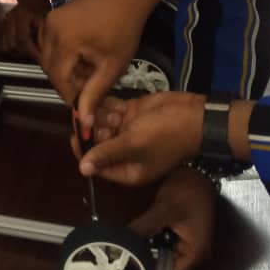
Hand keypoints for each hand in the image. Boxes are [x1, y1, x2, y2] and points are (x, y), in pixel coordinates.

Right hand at [2, 0, 50, 57]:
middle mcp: (11, 19)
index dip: (31, 51)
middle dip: (24, 53)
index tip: (40, 58)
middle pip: (12, 44)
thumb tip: (44, 52)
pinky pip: (2, 42)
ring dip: (16, 52)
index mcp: (22, 15)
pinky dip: (11, 48)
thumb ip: (43, 34)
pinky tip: (20, 47)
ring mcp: (5, 22)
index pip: (23, 38)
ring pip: (5, 46)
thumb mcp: (45, 18)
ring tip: (28, 51)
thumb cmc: (40, 6)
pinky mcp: (3, 25)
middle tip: (35, 55)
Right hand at [38, 0, 175, 126]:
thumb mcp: (113, 64)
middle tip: (89, 89)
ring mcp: (50, 20)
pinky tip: (84, 57)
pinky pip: (52, 43)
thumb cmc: (124, 28)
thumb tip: (84, 120)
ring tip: (90, 71)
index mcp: (64, 40)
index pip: (58, 79)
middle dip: (67, 83)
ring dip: (65, 69)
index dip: (70, 96)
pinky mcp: (53, 16)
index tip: (86, 105)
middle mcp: (50, 29)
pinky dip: (64, 55)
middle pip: (50, 68)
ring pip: (49, 57)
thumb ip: (95, 92)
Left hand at [76, 92, 204, 185]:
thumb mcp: (134, 145)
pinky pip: (111, 110)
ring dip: (100, 116)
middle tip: (92, 117)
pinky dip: (107, 105)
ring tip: (108, 110)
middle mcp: (124, 153)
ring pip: (102, 124)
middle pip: (97, 143)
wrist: (193, 114)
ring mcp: (127, 132)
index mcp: (126, 169)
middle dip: (92, 130)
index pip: (96, 164)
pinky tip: (107, 99)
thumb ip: (107, 154)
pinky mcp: (131, 114)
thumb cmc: (165, 135)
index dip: (84, 150)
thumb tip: (82, 169)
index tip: (76, 134)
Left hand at [128, 166, 216, 269]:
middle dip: (144, 262)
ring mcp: (185, 242)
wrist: (199, 172)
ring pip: (161, 253)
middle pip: (164, 265)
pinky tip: (132, 238)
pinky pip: (162, 241)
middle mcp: (191, 253)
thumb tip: (120, 241)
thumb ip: (144, 227)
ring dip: (145, 251)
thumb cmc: (187, 192)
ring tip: (122, 253)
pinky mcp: (178, 232)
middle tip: (119, 263)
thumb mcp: (165, 209)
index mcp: (194, 253)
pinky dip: (149, 240)